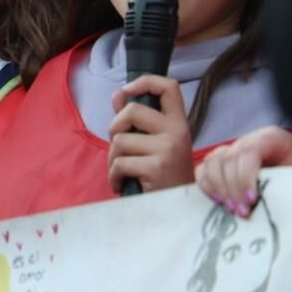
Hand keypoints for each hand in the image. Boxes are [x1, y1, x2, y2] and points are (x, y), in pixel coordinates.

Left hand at [108, 74, 193, 192]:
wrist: (178, 210)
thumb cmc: (163, 175)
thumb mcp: (155, 144)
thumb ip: (136, 120)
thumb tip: (118, 93)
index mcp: (178, 123)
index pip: (169, 87)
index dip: (145, 81)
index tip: (128, 91)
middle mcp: (177, 132)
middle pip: (131, 111)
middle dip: (115, 129)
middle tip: (121, 148)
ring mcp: (168, 149)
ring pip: (119, 141)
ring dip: (113, 159)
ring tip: (125, 171)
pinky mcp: (157, 167)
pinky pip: (119, 163)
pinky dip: (114, 176)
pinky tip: (123, 184)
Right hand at [196, 127, 291, 217]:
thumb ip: (288, 186)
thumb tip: (276, 205)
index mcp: (270, 138)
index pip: (248, 152)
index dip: (246, 176)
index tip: (252, 200)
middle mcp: (246, 141)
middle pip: (227, 159)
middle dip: (232, 188)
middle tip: (242, 212)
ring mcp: (229, 150)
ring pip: (212, 163)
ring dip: (219, 189)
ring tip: (231, 209)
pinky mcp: (217, 162)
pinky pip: (202, 170)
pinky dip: (207, 187)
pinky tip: (219, 201)